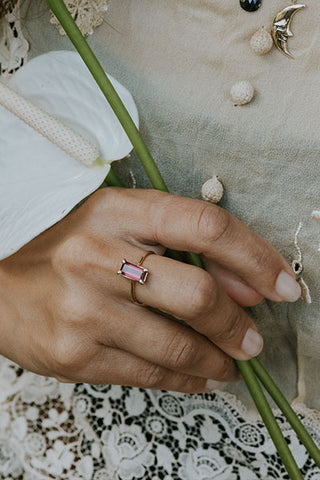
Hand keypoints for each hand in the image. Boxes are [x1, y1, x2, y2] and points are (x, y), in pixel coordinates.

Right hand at [0, 188, 300, 392]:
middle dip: (239, 324)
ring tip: (231, 363)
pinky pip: (150, 373)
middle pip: (198, 293)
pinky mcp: (76, 354)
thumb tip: (245, 283)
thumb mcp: (118, 226)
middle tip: (252, 339)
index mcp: (117, 210)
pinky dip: (187, 380)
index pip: (205, 225)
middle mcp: (99, 255)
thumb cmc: (66, 250)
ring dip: (219, 361)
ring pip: (179, 345)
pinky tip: (198, 377)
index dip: (255, 256)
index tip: (281, 284)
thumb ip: (180, 246)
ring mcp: (85, 308)